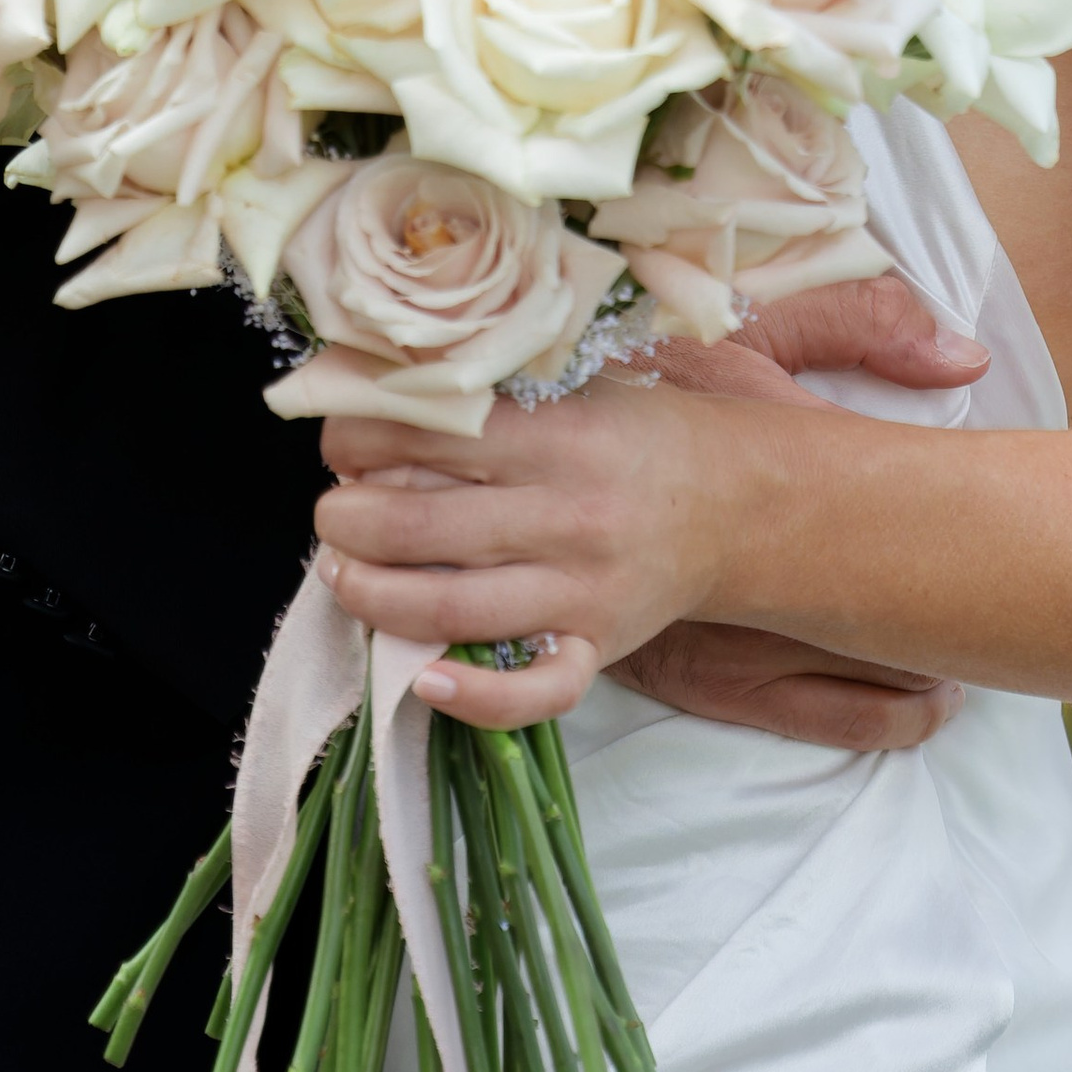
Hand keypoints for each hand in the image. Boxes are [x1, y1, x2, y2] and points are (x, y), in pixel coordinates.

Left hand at [313, 276, 984, 736]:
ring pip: (454, 609)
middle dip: (347, 520)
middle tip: (332, 511)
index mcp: (557, 434)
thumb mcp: (575, 383)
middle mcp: (566, 512)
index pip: (429, 433)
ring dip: (375, 596)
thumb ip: (492, 383)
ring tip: (341, 574)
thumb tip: (376, 372)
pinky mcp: (596, 647)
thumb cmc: (637, 434)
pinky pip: (534, 690)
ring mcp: (581, 589)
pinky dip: (475, 699)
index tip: (338, 437)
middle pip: (421, 526)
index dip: (358, 435)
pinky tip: (425, 680)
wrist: (740, 502)